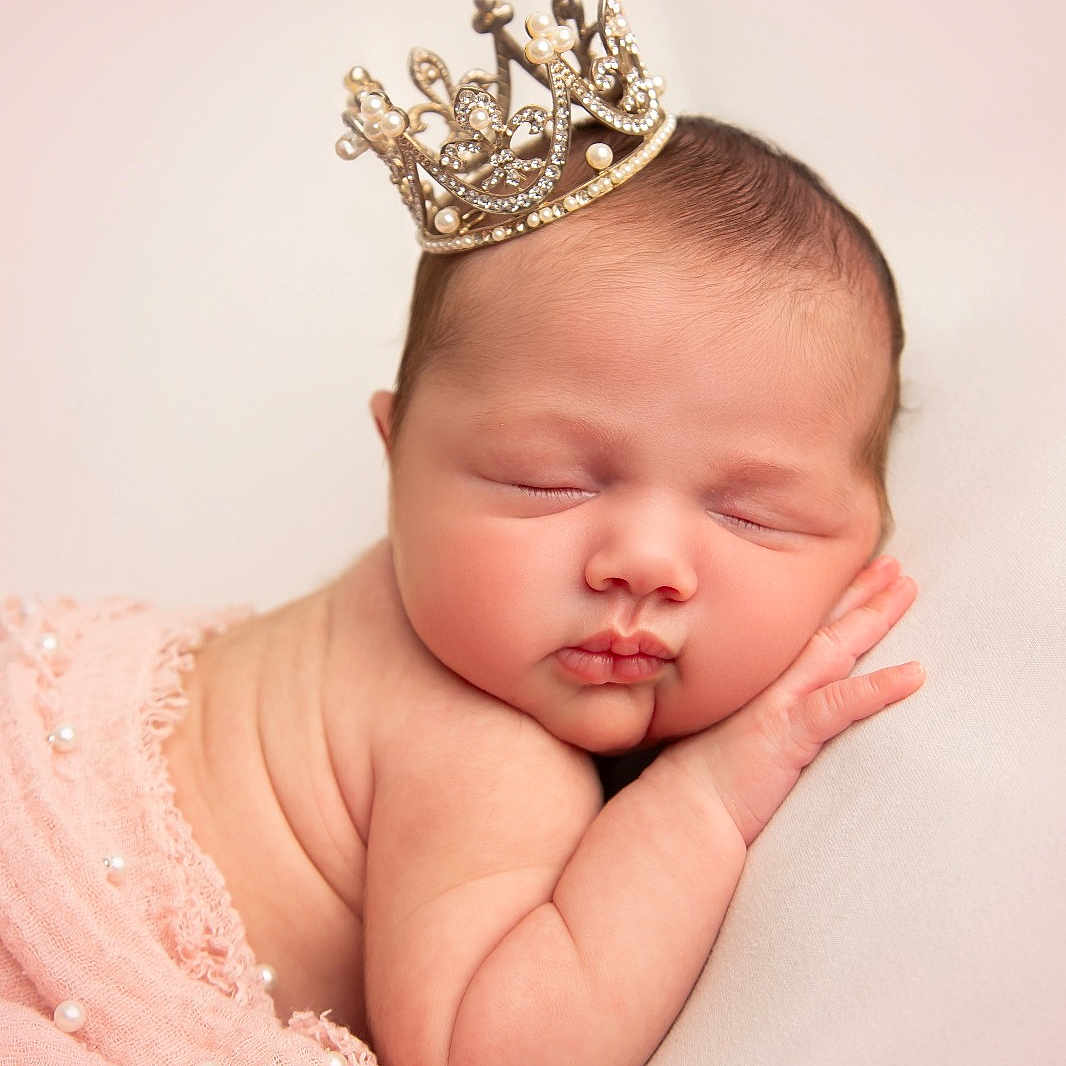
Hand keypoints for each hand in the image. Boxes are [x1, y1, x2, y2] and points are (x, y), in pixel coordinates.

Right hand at [660, 556, 923, 845]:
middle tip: (894, 565)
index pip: (803, 631)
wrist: (685, 806)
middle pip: (824, 626)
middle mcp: (770, 680)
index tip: (859, 574)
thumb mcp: (731, 731)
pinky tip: (915, 674)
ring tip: (905, 588)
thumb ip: (756, 713)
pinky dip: (880, 687)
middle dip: (860, 591)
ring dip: (873, 616)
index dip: (832, 601)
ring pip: (836, 647)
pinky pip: (842, 703)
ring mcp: (780, 701)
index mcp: (759, 679)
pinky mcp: (790, 732)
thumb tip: (773, 712)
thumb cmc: (704, 775)